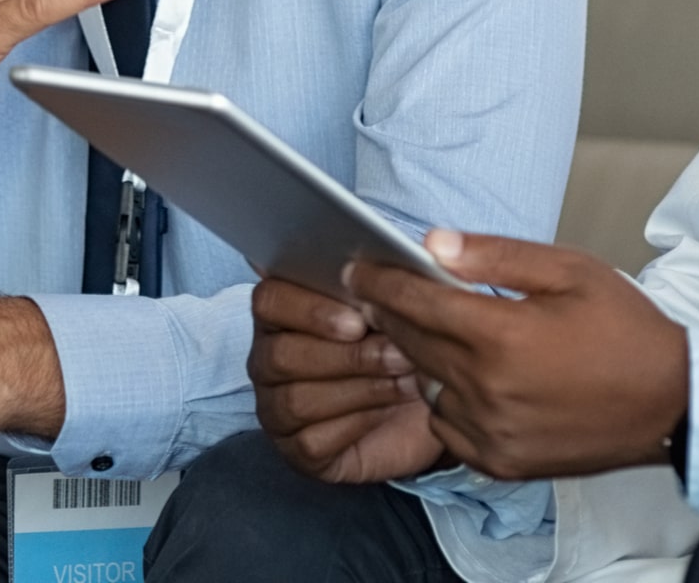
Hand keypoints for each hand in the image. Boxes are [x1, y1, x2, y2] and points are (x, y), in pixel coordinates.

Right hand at [249, 276, 443, 482]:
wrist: (430, 400)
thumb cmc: (403, 340)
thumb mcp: (400, 304)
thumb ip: (388, 275)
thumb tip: (399, 247)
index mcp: (284, 310)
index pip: (269, 299)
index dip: (310, 309)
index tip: (358, 319)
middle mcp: (269, 357)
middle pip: (281, 354)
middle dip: (345, 355)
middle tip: (396, 353)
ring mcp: (277, 407)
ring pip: (296, 399)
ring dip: (358, 387)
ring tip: (404, 377)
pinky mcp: (297, 450)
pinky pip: (311, 441)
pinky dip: (356, 423)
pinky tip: (389, 409)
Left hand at [345, 231, 688, 482]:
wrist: (669, 402)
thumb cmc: (624, 328)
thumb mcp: (567, 270)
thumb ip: (494, 256)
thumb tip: (432, 243)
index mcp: (503, 337)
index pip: (419, 302)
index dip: (382, 281)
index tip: (357, 266)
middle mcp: (488, 390)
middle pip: (414, 343)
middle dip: (388, 312)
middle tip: (370, 289)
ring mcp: (492, 433)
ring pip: (426, 385)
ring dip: (415, 355)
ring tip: (414, 327)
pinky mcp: (500, 462)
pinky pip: (447, 426)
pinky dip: (442, 398)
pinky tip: (455, 373)